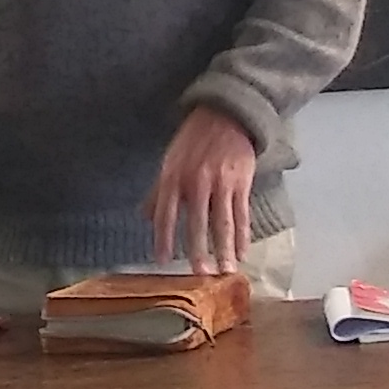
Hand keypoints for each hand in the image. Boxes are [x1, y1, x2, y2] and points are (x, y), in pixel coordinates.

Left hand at [149, 107, 258, 272]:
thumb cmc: (193, 140)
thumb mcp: (169, 160)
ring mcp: (221, 182)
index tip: (162, 261)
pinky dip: (243, 235)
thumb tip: (145, 217)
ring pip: (223, 221)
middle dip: (199, 250)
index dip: (164, 237)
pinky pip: (242, 213)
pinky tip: (243, 251)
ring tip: (226, 270)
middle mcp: (197, 181)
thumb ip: (158, 191)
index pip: (166, 213)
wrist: (226, 114)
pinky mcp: (241, 182)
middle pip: (197, 221)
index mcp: (174, 176)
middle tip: (200, 274)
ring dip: (225, 248)